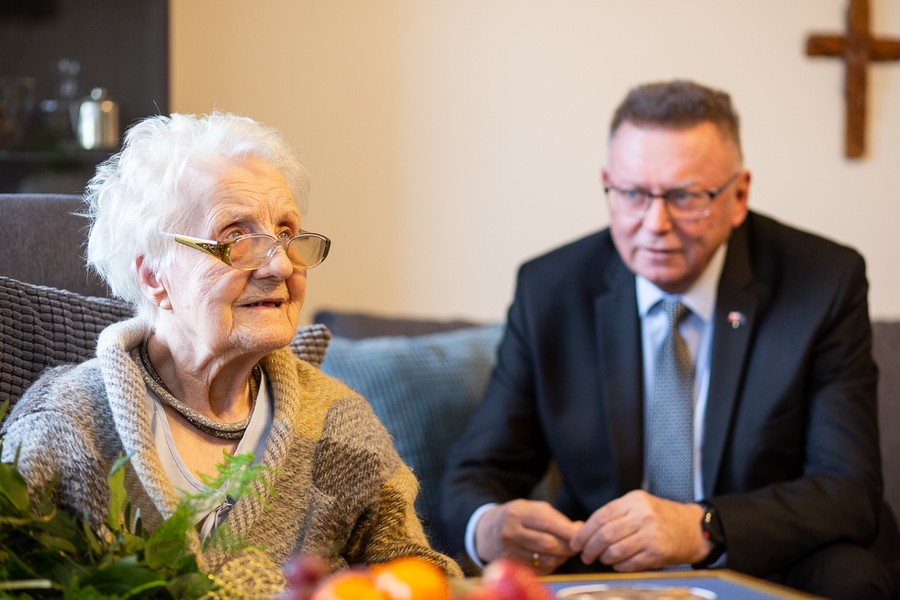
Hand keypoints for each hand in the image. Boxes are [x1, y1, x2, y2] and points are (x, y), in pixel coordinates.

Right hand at [475, 499, 580, 574]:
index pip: (548, 524)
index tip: (582, 536)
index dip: (568, 532)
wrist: (486, 532)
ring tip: (563, 551)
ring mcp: (509, 551)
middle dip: (567, 547)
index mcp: (517, 513)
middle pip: (548, 544)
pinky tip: (551, 558)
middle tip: (577, 546)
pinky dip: (550, 566)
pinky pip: (539, 570)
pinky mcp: (511, 566)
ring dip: (560, 558)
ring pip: (545, 560)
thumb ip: (556, 518)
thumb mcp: (532, 508)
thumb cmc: (516, 517)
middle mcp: (510, 532)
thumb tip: (580, 528)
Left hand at [569, 490, 710, 570]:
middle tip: (585, 555)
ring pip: (615, 551)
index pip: (601, 516)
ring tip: (602, 559)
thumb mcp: (640, 506)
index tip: (576, 542)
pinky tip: (617, 564)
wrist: (694, 528)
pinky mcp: (658, 553)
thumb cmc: (662, 517)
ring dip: (604, 558)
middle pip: (605, 534)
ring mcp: (651, 535)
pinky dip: (619, 566)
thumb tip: (584, 530)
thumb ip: (616, 515)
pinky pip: (630, 563)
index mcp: (634, 500)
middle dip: (590, 548)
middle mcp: (643, 515)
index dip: (584, 532)